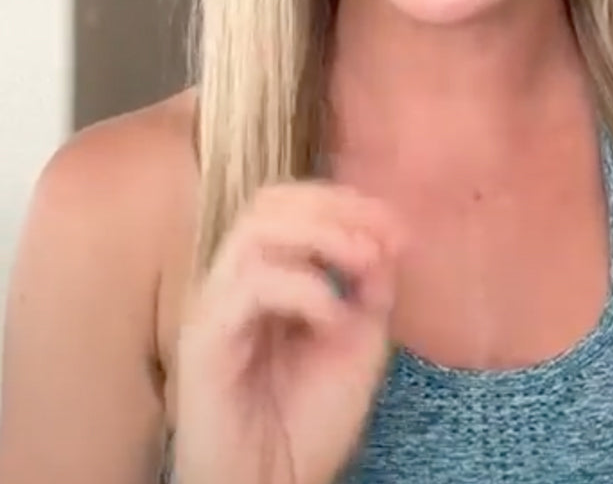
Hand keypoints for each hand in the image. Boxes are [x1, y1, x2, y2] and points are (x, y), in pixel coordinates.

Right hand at [173, 182, 403, 483]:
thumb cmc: (310, 421)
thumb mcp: (359, 338)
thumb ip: (370, 283)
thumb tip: (386, 236)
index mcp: (266, 276)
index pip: (293, 204)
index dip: (347, 202)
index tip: (399, 228)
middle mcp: (233, 283)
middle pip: (269, 202)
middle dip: (335, 207)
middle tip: (382, 237)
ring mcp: (215, 307)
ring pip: (255, 229)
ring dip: (323, 235)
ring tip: (364, 264)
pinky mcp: (203, 340)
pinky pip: (252, 284)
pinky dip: (306, 289)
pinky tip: (334, 318)